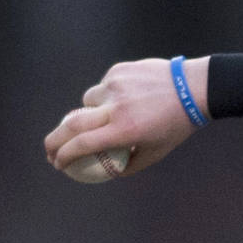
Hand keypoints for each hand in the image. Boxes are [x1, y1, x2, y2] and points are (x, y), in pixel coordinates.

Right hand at [43, 55, 209, 176]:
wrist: (193, 88)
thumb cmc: (175, 126)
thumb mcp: (157, 152)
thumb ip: (130, 164)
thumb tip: (108, 172)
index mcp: (125, 130)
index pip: (83, 144)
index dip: (64, 155)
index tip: (57, 163)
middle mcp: (116, 107)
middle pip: (72, 124)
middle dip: (55, 140)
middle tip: (50, 149)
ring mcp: (115, 86)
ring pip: (88, 102)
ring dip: (90, 113)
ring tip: (112, 116)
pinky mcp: (118, 70)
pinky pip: (103, 87)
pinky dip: (108, 96)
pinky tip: (128, 98)